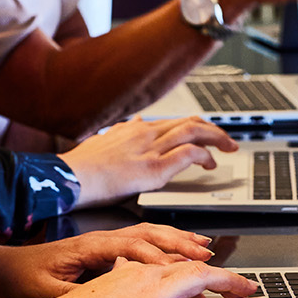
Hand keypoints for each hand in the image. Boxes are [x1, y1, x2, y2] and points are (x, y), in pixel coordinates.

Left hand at [0, 224, 214, 297]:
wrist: (12, 266)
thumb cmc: (28, 278)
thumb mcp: (49, 292)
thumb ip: (77, 296)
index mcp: (92, 246)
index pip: (138, 249)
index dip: (166, 260)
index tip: (190, 271)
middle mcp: (104, 239)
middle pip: (154, 236)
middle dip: (188, 247)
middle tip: (216, 260)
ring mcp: (108, 240)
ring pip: (153, 234)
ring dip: (182, 242)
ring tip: (208, 251)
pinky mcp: (108, 248)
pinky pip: (146, 240)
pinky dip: (168, 243)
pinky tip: (182, 250)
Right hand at [38, 257, 264, 297]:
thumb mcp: (94, 295)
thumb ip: (113, 287)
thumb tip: (119, 277)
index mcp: (128, 271)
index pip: (169, 262)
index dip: (193, 265)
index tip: (207, 269)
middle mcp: (143, 275)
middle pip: (192, 266)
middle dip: (221, 273)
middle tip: (242, 281)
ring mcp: (151, 294)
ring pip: (202, 279)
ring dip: (232, 283)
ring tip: (252, 291)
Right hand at [62, 117, 239, 207]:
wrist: (69, 177)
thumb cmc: (81, 166)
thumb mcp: (103, 139)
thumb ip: (123, 131)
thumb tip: (135, 120)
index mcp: (135, 128)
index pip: (174, 121)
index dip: (195, 126)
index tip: (205, 135)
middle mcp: (145, 133)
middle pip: (189, 121)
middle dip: (213, 129)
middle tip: (227, 142)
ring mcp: (150, 149)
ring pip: (193, 131)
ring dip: (216, 138)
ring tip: (228, 149)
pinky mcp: (152, 168)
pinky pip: (187, 153)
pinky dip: (203, 156)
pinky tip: (209, 165)